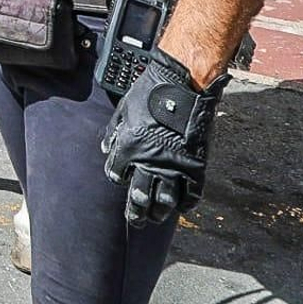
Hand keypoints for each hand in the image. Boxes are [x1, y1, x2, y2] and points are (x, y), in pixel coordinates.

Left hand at [100, 48, 229, 226]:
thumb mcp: (124, 108)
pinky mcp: (196, 166)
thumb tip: (106, 148)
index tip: (120, 177)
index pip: (116, 174)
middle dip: (135, 211)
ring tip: (154, 216)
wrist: (184, 84)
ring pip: (164, 201)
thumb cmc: (151, 92)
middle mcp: (150, 161)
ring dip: (158, 211)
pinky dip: (186, 203)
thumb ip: (113, 131)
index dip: (117, 176)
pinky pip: (191, 194)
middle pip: (139, 196)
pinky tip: (181, 206)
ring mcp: (174, 165)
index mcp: (129, 146)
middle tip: (134, 219)